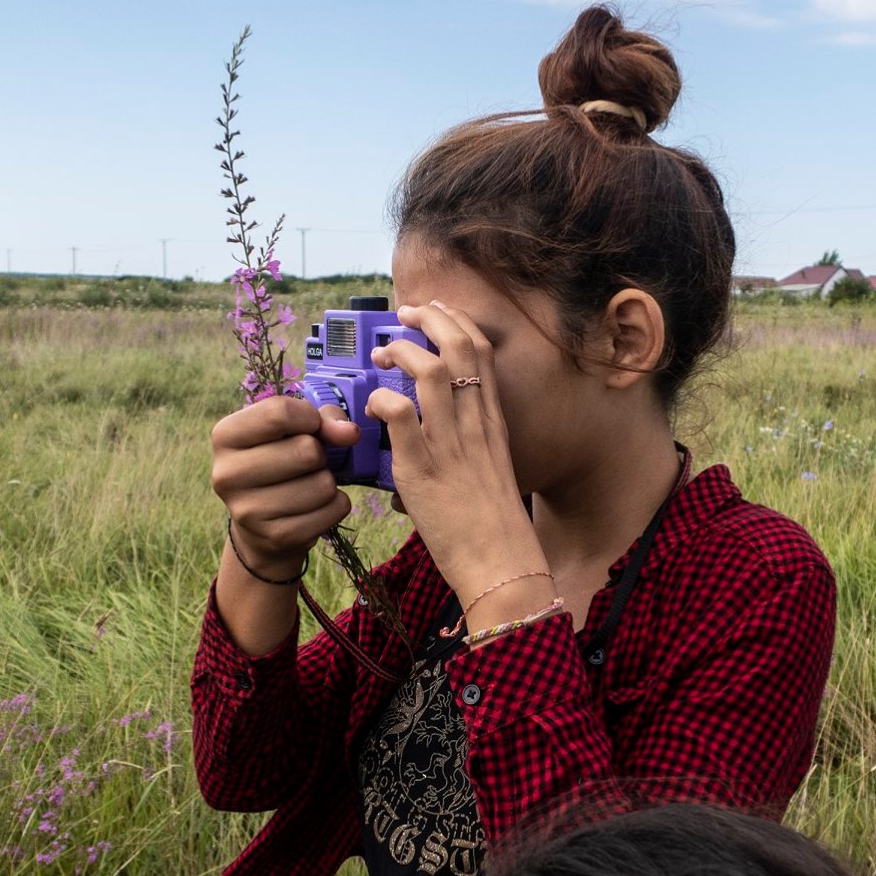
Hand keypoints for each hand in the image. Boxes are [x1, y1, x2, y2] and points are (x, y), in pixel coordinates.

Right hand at [210, 396, 360, 572]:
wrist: (260, 526)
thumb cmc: (279, 462)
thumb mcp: (292, 430)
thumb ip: (323, 419)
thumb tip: (350, 432)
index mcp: (225, 436)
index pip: (279, 412)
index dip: (309, 418)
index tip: (310, 428)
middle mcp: (226, 474)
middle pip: (306, 449)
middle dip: (319, 454)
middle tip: (305, 464)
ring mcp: (248, 511)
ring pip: (323, 483)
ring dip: (327, 481)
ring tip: (308, 485)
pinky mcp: (276, 536)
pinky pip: (333, 509)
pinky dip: (336, 504)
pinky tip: (315, 506)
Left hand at [367, 302, 551, 615]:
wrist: (502, 563)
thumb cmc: (494, 526)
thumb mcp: (491, 468)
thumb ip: (469, 442)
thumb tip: (437, 429)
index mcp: (493, 422)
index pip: (481, 353)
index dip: (456, 323)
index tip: (435, 312)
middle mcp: (475, 425)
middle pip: (458, 348)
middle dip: (429, 320)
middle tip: (403, 314)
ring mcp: (449, 444)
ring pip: (428, 371)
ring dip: (400, 352)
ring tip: (382, 354)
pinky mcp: (422, 468)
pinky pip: (399, 414)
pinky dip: (381, 399)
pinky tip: (373, 408)